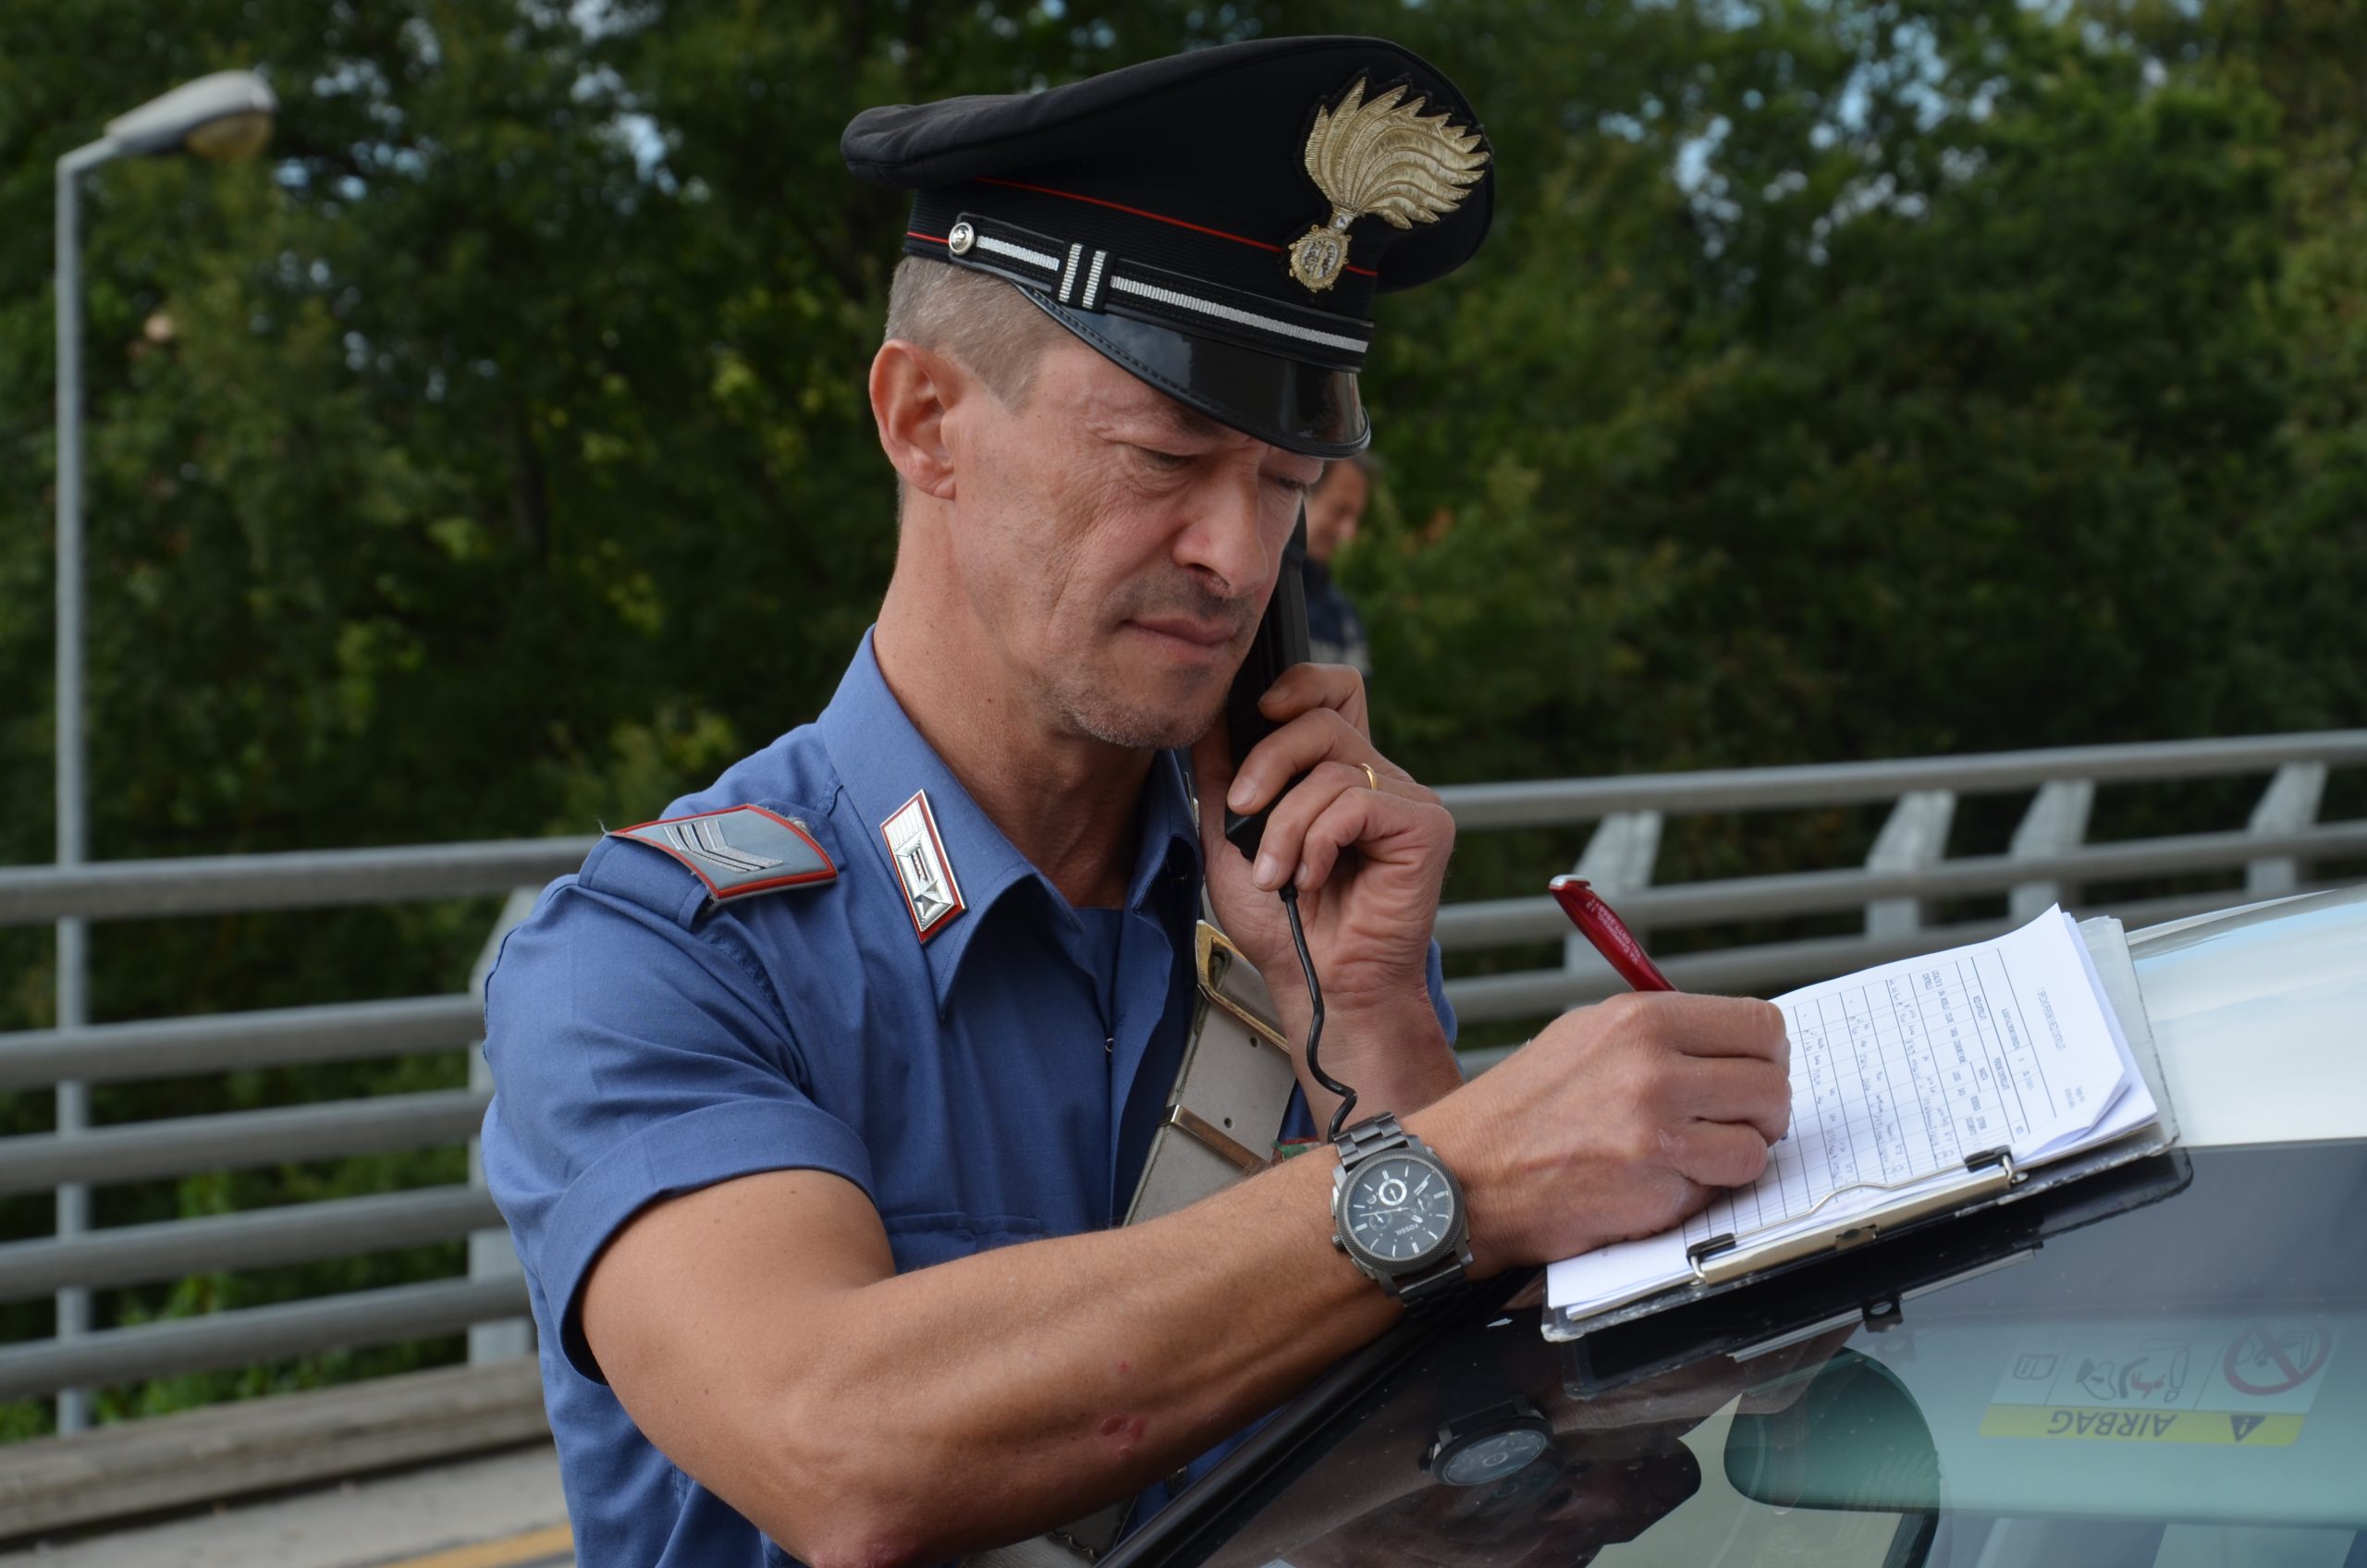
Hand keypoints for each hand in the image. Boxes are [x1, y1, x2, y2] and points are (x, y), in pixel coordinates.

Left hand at [1189, 663, 1459, 1118]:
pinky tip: (1313, 880)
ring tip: (1278, 876)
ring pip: (1330, 767)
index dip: (1299, 683)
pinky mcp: (1426, 826)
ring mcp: (1407, 800)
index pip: (1335, 690)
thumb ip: (1222, 775)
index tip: (1256, 710)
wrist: (1319, 987)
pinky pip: (1355, 802)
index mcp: (1339, 774)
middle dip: (1266, 762)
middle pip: (1322, 717)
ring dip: (1285, 826)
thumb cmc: (1281, 926)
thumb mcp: (1230, 838)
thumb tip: (1206, 714)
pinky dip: (1317, 843)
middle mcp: (1378, 778)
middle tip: (1241, 812)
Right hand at [1408, 992, 1792, 1273]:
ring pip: (1758, 1142)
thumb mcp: (1584, 1038)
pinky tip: (1663, 1183)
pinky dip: (1705, 1193)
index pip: (1759, 1024)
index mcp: (1639, 1019)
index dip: (1767, 1055)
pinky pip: (1724, 1189)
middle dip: (1763, 1110)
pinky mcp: (1655, 1188)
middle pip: (1771, 1083)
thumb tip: (1732, 1045)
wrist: (1464, 1176)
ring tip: (1694, 1157)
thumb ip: (1659, 1036)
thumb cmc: (1519, 1111)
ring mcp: (1656, 1131)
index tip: (1754, 1072)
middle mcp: (1653, 1067)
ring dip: (1736, 1155)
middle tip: (1734, 1123)